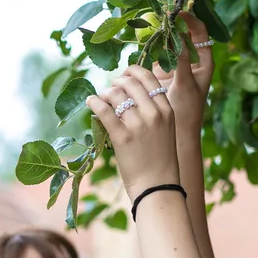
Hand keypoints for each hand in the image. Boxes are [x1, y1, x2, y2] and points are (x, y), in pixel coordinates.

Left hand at [87, 67, 180, 202]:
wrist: (158, 187)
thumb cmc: (160, 160)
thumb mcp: (166, 130)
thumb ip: (154, 111)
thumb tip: (129, 93)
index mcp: (167, 109)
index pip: (149, 77)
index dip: (133, 71)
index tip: (125, 75)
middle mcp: (154, 113)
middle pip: (130, 82)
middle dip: (117, 82)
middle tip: (111, 89)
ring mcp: (138, 125)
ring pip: (115, 94)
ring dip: (105, 93)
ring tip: (102, 99)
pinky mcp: (122, 137)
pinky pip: (103, 109)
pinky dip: (94, 102)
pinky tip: (90, 101)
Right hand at [152, 13, 213, 136]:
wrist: (178, 131)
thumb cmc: (188, 110)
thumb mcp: (185, 84)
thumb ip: (181, 61)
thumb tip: (177, 36)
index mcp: (203, 61)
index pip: (199, 32)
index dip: (190, 19)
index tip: (177, 11)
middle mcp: (190, 60)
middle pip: (182, 33)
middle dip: (172, 23)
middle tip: (160, 15)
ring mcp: (176, 64)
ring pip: (168, 42)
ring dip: (159, 34)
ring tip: (149, 27)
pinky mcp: (161, 71)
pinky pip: (155, 54)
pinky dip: (150, 48)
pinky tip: (143, 42)